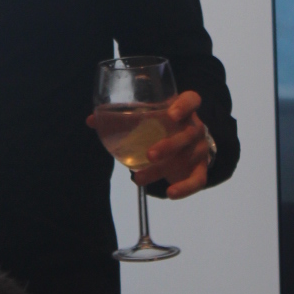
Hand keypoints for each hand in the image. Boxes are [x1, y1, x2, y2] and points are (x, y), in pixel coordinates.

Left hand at [87, 89, 213, 200]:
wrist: (185, 146)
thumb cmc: (162, 127)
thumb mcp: (146, 120)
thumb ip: (121, 118)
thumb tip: (91, 120)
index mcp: (183, 110)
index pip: (191, 100)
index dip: (184, 106)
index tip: (171, 114)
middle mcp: (195, 127)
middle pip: (189, 133)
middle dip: (170, 145)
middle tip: (149, 155)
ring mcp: (200, 149)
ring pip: (186, 158)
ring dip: (162, 170)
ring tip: (139, 178)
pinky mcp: (201, 169)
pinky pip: (198, 180)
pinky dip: (185, 188)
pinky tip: (170, 193)